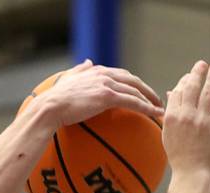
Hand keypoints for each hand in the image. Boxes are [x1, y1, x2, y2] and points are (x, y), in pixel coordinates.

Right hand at [37, 60, 164, 128]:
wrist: (50, 107)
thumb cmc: (55, 99)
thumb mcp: (68, 79)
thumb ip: (79, 70)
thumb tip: (86, 61)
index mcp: (96, 71)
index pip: (122, 75)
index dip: (134, 83)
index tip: (142, 92)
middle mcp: (104, 74)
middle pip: (133, 80)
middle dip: (147, 90)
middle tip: (156, 101)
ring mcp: (106, 84)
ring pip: (135, 91)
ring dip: (150, 100)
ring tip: (159, 110)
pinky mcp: (107, 96)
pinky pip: (132, 102)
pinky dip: (146, 108)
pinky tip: (154, 115)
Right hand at [162, 60, 209, 174]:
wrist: (191, 172)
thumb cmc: (179, 155)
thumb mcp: (169, 133)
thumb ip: (170, 113)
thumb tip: (171, 94)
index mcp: (172, 117)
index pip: (177, 92)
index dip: (183, 82)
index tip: (189, 77)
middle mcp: (187, 116)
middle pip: (191, 88)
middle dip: (197, 73)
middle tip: (202, 64)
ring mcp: (202, 121)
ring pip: (208, 94)